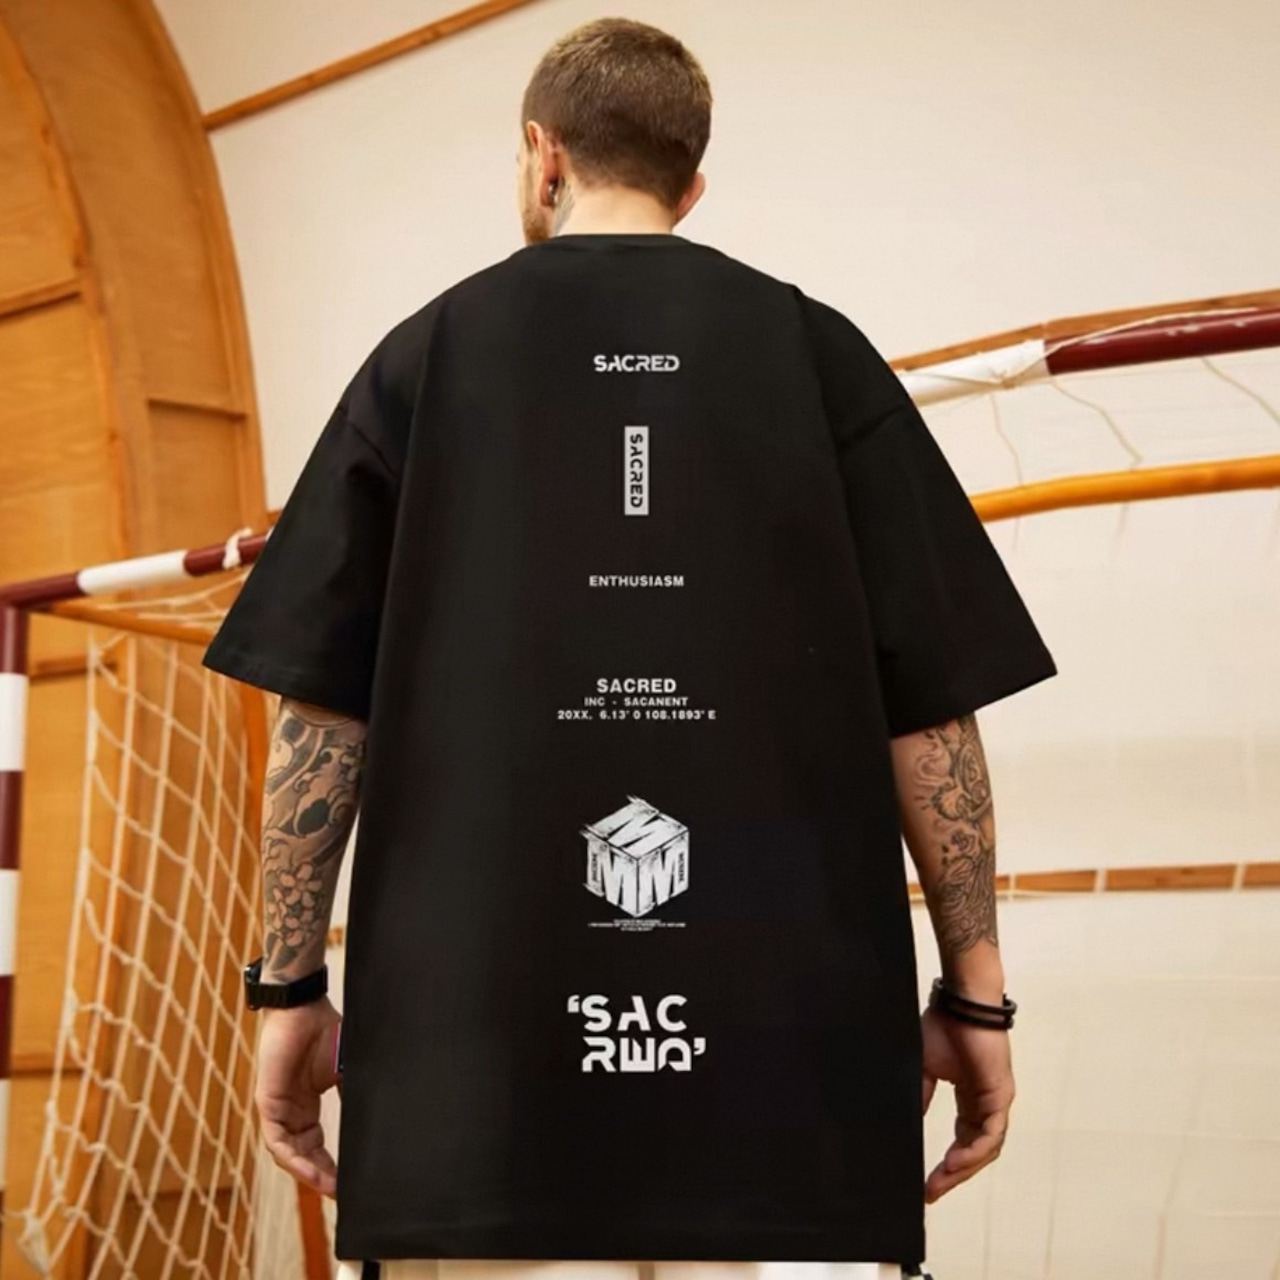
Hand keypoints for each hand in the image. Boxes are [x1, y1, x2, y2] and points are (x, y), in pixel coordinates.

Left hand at [255, 997, 342, 1196]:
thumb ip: (353, 1095)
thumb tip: (377, 1119)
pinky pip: (277, 1141)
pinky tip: (308, 1170)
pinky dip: (292, 1159)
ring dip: (308, 1173)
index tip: (349, 1185)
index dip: (332, 1167)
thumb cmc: (325, 1031)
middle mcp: (291, 1112)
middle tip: (341, 1194)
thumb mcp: (346, 1071)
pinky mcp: (268, 1102)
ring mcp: (277, 1109)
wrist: (305, 1007)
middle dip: (322, 1177)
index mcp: (307, 1107)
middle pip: (303, 1156)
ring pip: (289, 1154)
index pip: (317, 1147)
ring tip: (329, 1188)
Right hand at [920, 1004, 1013, 1202]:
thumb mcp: (924, 1069)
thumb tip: (908, 1124)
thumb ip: (921, 1097)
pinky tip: (955, 1162)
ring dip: (964, 1168)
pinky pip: (991, 1134)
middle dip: (953, 1175)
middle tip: (931, 1192)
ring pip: (986, 1148)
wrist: (959, 1003)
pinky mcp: (1001, 1095)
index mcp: (969, 1097)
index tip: (927, 1184)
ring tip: (941, 1181)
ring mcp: (996, 1101)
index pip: (962, 1140)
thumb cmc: (943, 1026)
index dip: (947, 1165)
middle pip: (975, 1151)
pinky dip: (974, 1151)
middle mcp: (986, 1103)